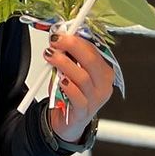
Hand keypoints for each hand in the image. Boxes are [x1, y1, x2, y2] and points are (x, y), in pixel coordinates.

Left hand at [42, 28, 114, 143]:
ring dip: (64, 64)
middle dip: (71, 46)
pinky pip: (78, 97)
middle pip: (91, 60)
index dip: (77, 39)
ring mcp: (95, 99)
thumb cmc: (70, 93)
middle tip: (55, 41)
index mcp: (103, 70)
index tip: (61, 33)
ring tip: (51, 56)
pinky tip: (60, 80)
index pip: (94, 49)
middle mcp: (103, 84)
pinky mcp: (84, 112)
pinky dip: (68, 87)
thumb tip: (59, 37)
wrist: (68, 122)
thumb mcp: (69, 71)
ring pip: (83, 77)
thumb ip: (67, 56)